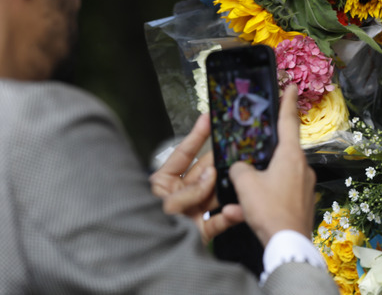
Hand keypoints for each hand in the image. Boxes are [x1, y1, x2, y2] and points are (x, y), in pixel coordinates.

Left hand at [149, 114, 243, 243]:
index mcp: (163, 183)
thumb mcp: (163, 206)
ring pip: (216, 193)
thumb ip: (189, 191)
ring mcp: (192, 211)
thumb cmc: (141, 229)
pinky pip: (221, 219)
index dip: (197, 136)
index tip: (209, 119)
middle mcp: (180, 194)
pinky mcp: (203, 230)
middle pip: (205, 172)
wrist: (144, 261)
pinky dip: (232, 215)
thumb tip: (211, 176)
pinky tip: (237, 210)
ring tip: (240, 180)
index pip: (183, 154)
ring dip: (228, 188)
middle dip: (219, 162)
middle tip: (235, 151)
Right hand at [229, 85, 315, 245]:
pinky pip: (284, 190)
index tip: (291, 86)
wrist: (288, 243)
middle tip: (257, 140)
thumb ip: (239, 168)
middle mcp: (303, 166)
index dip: (287, 102)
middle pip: (284, 149)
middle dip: (270, 146)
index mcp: (291, 155)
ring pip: (282, 172)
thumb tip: (240, 168)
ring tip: (248, 182)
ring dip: (266, 174)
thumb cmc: (268, 209)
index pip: (288, 121)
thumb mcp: (245, 184)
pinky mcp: (305, 201)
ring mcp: (306, 185)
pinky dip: (270, 192)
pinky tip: (253, 204)